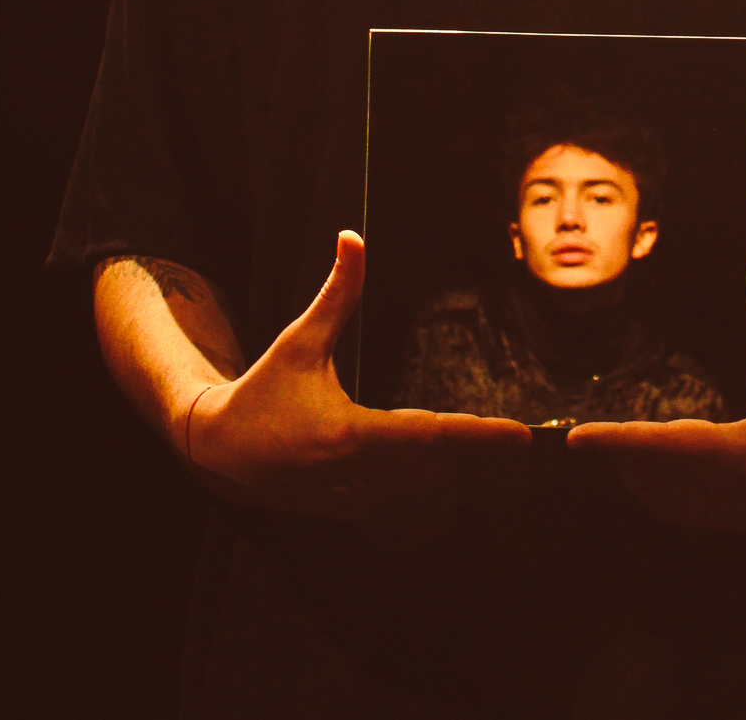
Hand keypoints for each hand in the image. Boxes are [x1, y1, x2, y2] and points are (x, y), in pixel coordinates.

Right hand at [187, 232, 528, 519]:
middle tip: (527, 439)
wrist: (218, 450)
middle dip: (479, 448)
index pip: (430, 437)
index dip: (478, 436)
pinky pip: (405, 496)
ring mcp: (352, 500)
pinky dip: (430, 478)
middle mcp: (356, 476)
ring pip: (425, 485)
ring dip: (458, 465)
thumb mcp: (301, 339)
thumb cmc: (263, 388)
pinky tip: (454, 463)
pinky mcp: (349, 510)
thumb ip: (337, 292)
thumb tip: (353, 236)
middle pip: (438, 464)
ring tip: (502, 450)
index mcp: (349, 434)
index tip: (520, 435)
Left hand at [565, 249, 745, 528]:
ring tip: (601, 444)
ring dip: (629, 472)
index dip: (620, 441)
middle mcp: (738, 492)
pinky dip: (652, 488)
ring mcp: (736, 513)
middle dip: (615, 453)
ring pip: (661, 499)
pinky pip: (679, 510)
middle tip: (575, 433)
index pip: (670, 447)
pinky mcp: (737, 520)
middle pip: (653, 476)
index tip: (576, 438)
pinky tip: (637, 466)